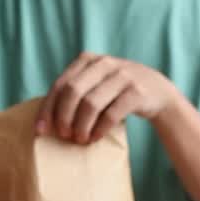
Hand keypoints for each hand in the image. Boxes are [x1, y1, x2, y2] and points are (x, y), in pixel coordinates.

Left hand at [37, 52, 185, 143]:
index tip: (41, 130)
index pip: (60, 84)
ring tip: (80, 139)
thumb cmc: (117, 92)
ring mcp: (122, 76)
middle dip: (64, 117)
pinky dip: (99, 129)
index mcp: (88, 60)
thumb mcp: (96, 82)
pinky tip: (95, 138)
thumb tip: (44, 121)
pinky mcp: (136, 92)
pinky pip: (111, 114)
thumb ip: (75, 91)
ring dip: (81, 126)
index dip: (48, 109)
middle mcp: (104, 63)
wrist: (158, 92)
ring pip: (91, 103)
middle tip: (64, 136)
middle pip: (73, 91)